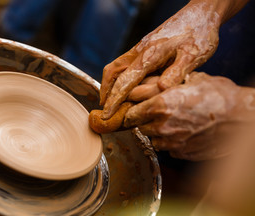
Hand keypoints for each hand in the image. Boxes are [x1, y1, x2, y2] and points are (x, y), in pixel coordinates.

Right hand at [100, 0, 222, 118]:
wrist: (201, 12)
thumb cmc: (200, 32)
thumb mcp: (193, 55)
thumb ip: (176, 72)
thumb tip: (161, 89)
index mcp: (150, 54)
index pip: (125, 81)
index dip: (114, 99)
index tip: (107, 114)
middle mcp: (140, 51)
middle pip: (112, 72)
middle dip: (106, 92)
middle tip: (104, 110)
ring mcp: (140, 48)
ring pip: (115, 67)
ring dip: (110, 84)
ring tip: (110, 101)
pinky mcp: (144, 48)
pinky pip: (124, 64)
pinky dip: (118, 77)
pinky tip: (125, 87)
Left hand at [124, 72, 254, 160]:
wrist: (241, 118)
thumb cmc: (218, 95)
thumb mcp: (189, 80)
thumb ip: (160, 85)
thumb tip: (141, 87)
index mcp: (159, 105)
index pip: (130, 112)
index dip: (132, 109)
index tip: (134, 107)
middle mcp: (161, 126)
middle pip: (138, 126)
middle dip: (142, 120)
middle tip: (154, 113)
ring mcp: (170, 142)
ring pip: (151, 138)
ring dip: (156, 131)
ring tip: (172, 122)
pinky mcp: (180, 153)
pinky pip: (167, 148)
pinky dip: (169, 141)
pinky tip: (183, 132)